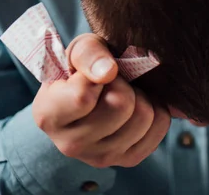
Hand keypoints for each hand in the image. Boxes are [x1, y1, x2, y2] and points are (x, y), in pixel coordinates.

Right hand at [32, 34, 170, 167]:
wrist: (93, 91)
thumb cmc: (82, 68)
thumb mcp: (78, 49)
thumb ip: (88, 53)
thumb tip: (108, 72)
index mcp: (48, 116)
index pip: (83, 97)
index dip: (96, 75)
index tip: (91, 74)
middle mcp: (71, 145)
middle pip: (121, 105)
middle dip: (123, 83)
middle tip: (112, 82)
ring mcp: (101, 157)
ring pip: (144, 115)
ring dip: (140, 94)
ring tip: (123, 93)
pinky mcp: (129, 159)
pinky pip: (160, 124)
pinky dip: (155, 106)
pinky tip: (136, 104)